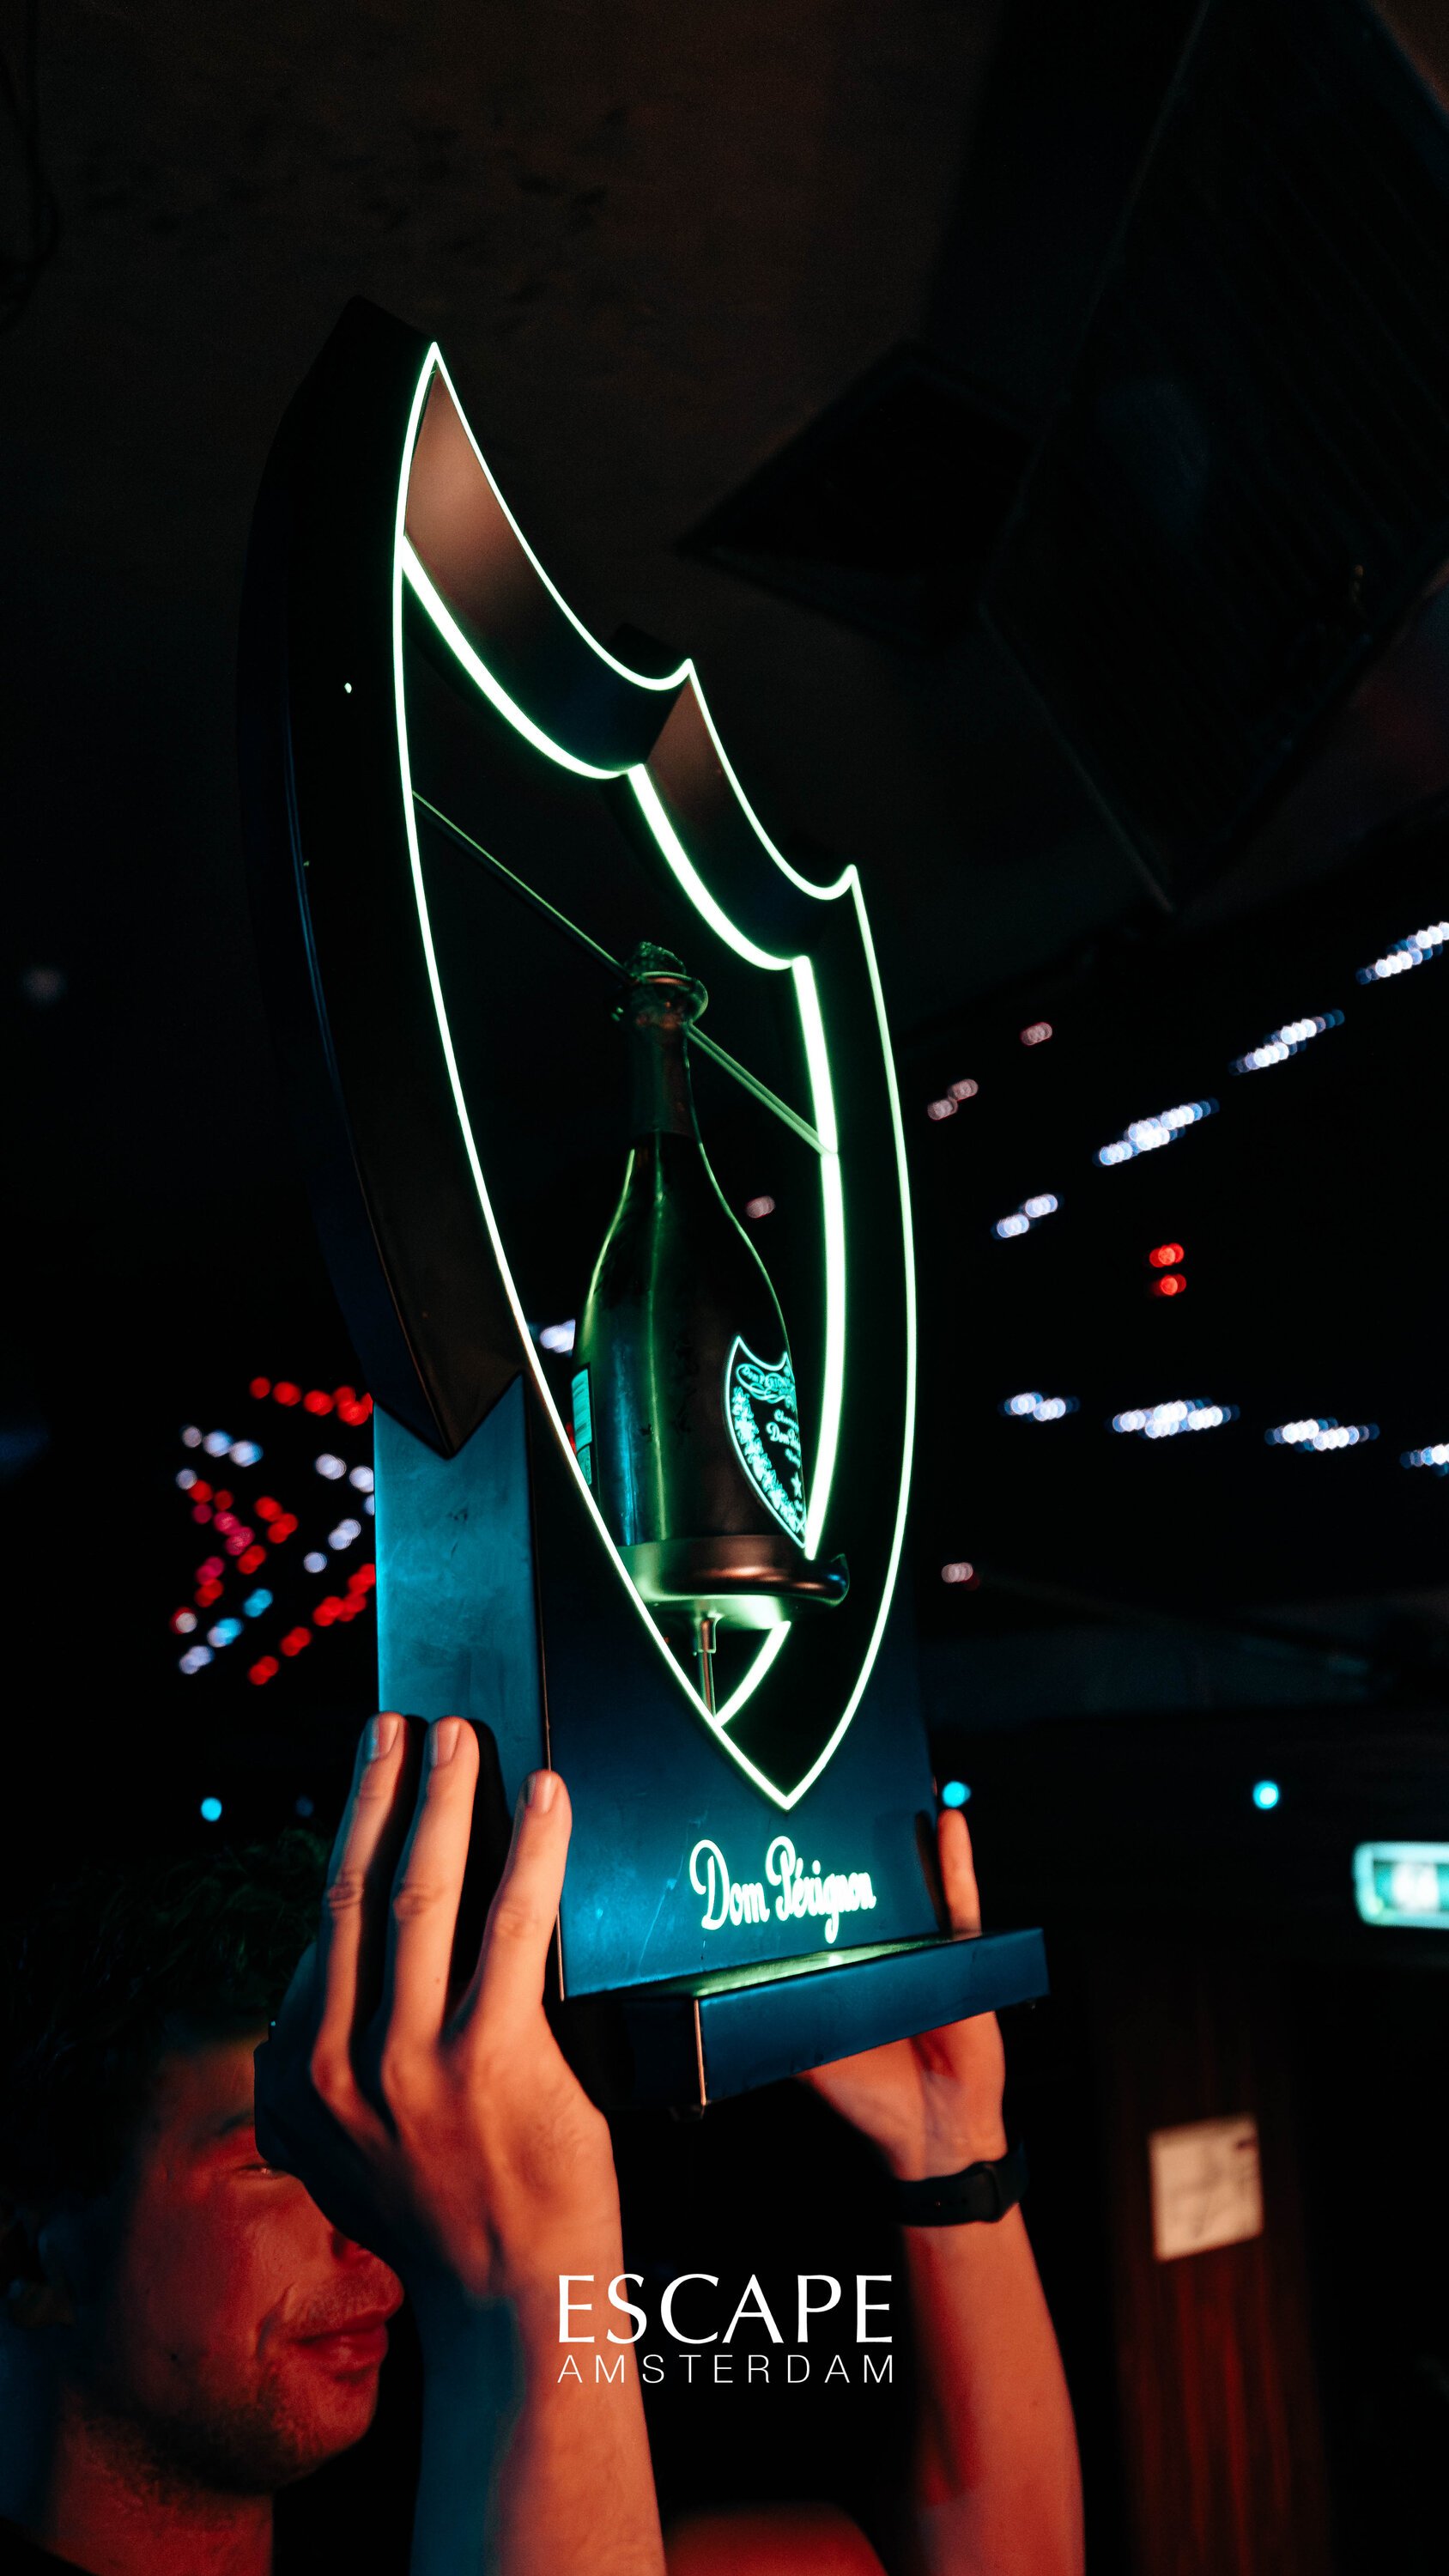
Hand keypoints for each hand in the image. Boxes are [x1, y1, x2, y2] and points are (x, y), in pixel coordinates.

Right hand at [255, 1715, 619, 2316]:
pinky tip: (547, 1799)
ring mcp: (409, 2066)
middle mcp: (337, 2067)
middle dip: (376, 1792)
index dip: (347, 1838)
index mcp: (296, 2080)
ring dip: (441, 1798)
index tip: (370, 1776)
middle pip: (352, 1893)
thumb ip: (346, 2061)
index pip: (321, 1930)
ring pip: (421, 1893)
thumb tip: (354, 1967)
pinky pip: (513, 1926)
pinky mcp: (490, 2063)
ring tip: (459, 1737)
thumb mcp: (356, 2143)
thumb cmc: (453, 2213)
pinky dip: (531, 1848)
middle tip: (399, 1724)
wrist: (514, 2310)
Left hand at [800, 1806, 1007, 2180]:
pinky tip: (946, 1819)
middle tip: (837, 1786)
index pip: (829, 1902)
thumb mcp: (806, 2050)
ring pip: (917, 1876)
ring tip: (893, 1777)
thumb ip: (771, 2016)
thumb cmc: (869, 2096)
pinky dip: (954, 1859)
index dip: (811, 1866)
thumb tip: (708, 1995)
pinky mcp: (962, 1954)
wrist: (931, 2132)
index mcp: (849, 1961)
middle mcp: (889, 1945)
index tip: (783, 1828)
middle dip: (860, 1833)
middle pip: (873, 1878)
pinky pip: (959, 1898)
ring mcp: (927, 1946)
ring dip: (910, 1827)